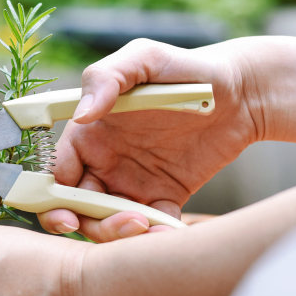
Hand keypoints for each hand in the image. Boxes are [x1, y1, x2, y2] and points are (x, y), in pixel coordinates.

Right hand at [38, 38, 262, 241]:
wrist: (242, 90)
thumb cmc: (186, 67)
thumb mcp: (144, 58)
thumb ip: (105, 78)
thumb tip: (81, 116)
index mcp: (88, 135)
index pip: (57, 174)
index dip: (53, 199)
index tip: (68, 214)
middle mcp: (104, 163)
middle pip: (78, 207)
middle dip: (90, 224)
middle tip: (122, 224)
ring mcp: (132, 183)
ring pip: (110, 222)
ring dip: (122, 234)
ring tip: (150, 227)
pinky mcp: (164, 197)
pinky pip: (152, 227)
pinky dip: (156, 237)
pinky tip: (171, 233)